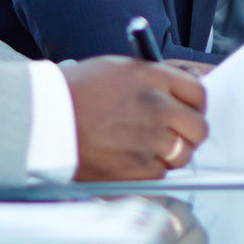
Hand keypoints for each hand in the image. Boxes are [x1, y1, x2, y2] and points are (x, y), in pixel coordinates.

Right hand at [62, 57, 209, 180]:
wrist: (44, 119)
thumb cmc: (75, 92)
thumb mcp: (118, 69)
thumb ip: (152, 80)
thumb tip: (175, 94)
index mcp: (153, 77)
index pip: (199, 94)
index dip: (195, 106)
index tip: (188, 112)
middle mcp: (157, 106)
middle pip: (198, 127)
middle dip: (189, 133)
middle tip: (174, 135)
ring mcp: (149, 138)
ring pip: (183, 154)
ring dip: (171, 154)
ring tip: (146, 149)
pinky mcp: (137, 168)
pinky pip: (161, 174)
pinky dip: (150, 171)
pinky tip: (129, 159)